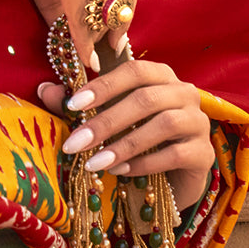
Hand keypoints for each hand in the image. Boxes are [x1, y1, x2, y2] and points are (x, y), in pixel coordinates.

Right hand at [0, 0, 142, 67]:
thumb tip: (83, 31)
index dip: (129, 4)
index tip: (121, 27)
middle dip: (116, 22)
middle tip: (109, 47)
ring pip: (100, 1)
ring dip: (97, 33)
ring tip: (92, 54)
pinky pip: (78, 8)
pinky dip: (82, 36)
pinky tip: (81, 53)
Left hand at [36, 59, 213, 212]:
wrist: (171, 177)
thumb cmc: (135, 138)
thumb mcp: (105, 119)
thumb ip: (78, 105)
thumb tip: (43, 89)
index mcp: (160, 76)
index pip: (133, 71)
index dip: (103, 86)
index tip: (72, 105)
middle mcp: (184, 93)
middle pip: (145, 99)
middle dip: (105, 122)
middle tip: (74, 144)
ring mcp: (199, 122)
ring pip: (164, 125)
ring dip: (124, 144)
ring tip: (94, 162)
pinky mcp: (204, 154)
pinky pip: (176, 154)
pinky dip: (145, 163)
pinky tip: (121, 171)